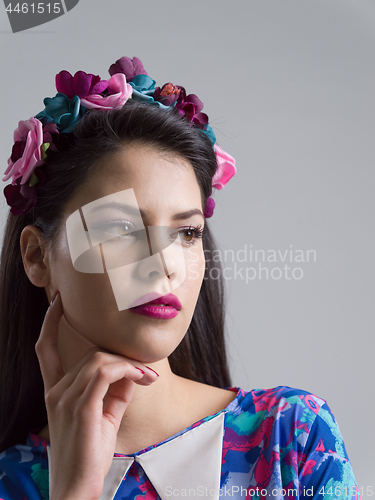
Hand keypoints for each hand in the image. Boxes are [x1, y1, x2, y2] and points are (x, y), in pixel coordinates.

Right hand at [35, 291, 158, 499]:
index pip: (45, 348)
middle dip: (120, 355)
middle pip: (90, 352)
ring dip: (128, 363)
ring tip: (147, 377)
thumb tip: (132, 370)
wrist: (76, 489)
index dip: (50, 322)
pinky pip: (106, 372)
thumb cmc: (88, 454)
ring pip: (99, 359)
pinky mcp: (82, 407)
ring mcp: (66, 398)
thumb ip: (115, 390)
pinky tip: (143, 379)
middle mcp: (56, 391)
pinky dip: (128, 370)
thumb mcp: (103, 416)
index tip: (59, 301)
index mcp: (55, 391)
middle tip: (144, 370)